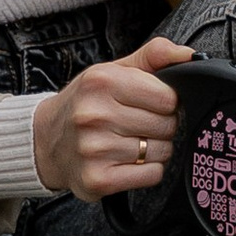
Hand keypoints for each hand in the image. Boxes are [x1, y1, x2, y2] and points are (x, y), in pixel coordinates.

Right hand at [32, 36, 190, 201]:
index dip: (166, 101)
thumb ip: (154, 56)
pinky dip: (147, 170)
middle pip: (166, 125)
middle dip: (161, 125)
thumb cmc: (86, 103)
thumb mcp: (113, 70)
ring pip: (162, 152)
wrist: (46, 140)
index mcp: (101, 81)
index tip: (151, 104)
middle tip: (139, 124)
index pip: (167, 97)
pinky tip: (128, 160)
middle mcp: (94, 114)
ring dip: (154, 149)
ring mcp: (94, 149)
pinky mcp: (97, 180)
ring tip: (131, 142)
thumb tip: (189, 55)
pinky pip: (152, 176)